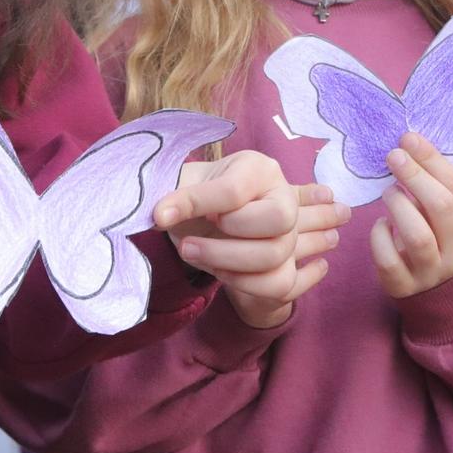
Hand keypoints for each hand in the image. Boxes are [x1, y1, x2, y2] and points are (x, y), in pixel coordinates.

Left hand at [155, 153, 346, 328]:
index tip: (161, 215)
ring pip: (276, 255)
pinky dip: (244, 283)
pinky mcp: (287, 264)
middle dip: (228, 237)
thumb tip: (162, 216)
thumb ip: (177, 196)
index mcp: (259, 169)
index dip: (196, 204)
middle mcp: (284, 197)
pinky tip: (219, 271)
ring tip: (194, 254)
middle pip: (280, 219)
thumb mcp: (183, 186)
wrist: (203, 217)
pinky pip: (279, 283)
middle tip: (190, 242)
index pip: (235, 190)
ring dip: (227, 263)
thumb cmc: (196, 197)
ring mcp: (291, 232)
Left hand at [372, 132, 452, 298]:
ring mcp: (431, 272)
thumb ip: (435, 189)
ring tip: (388, 192)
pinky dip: (380, 236)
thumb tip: (409, 145)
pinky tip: (380, 225)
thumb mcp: (447, 218)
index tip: (408, 138)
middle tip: (394, 156)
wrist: (435, 294)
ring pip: (417, 236)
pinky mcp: (403, 286)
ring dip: (399, 205)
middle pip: (441, 207)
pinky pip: (389, 260)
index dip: (432, 160)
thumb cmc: (437, 240)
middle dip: (415, 176)